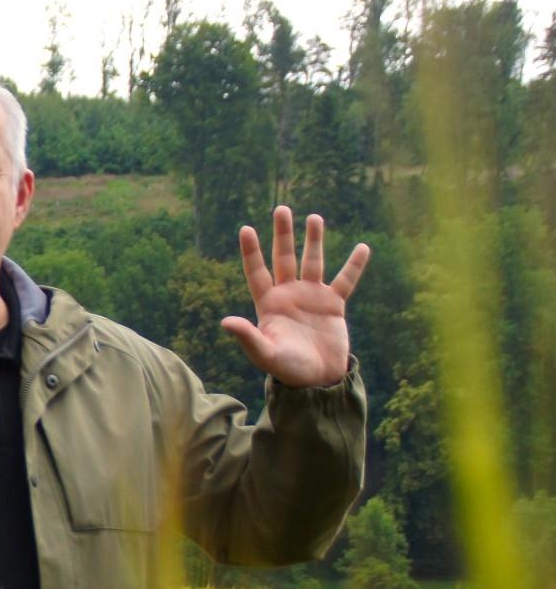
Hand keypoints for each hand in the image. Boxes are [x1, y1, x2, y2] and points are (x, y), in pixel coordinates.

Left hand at [222, 206, 368, 386]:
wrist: (316, 379)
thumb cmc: (286, 369)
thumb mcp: (265, 353)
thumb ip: (247, 336)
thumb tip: (225, 322)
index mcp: (268, 304)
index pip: (257, 272)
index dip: (251, 252)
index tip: (246, 228)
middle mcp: (288, 295)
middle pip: (284, 258)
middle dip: (283, 234)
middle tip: (281, 209)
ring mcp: (311, 297)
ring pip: (312, 262)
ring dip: (314, 240)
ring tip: (314, 217)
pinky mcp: (334, 304)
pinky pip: (345, 280)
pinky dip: (354, 265)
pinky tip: (363, 247)